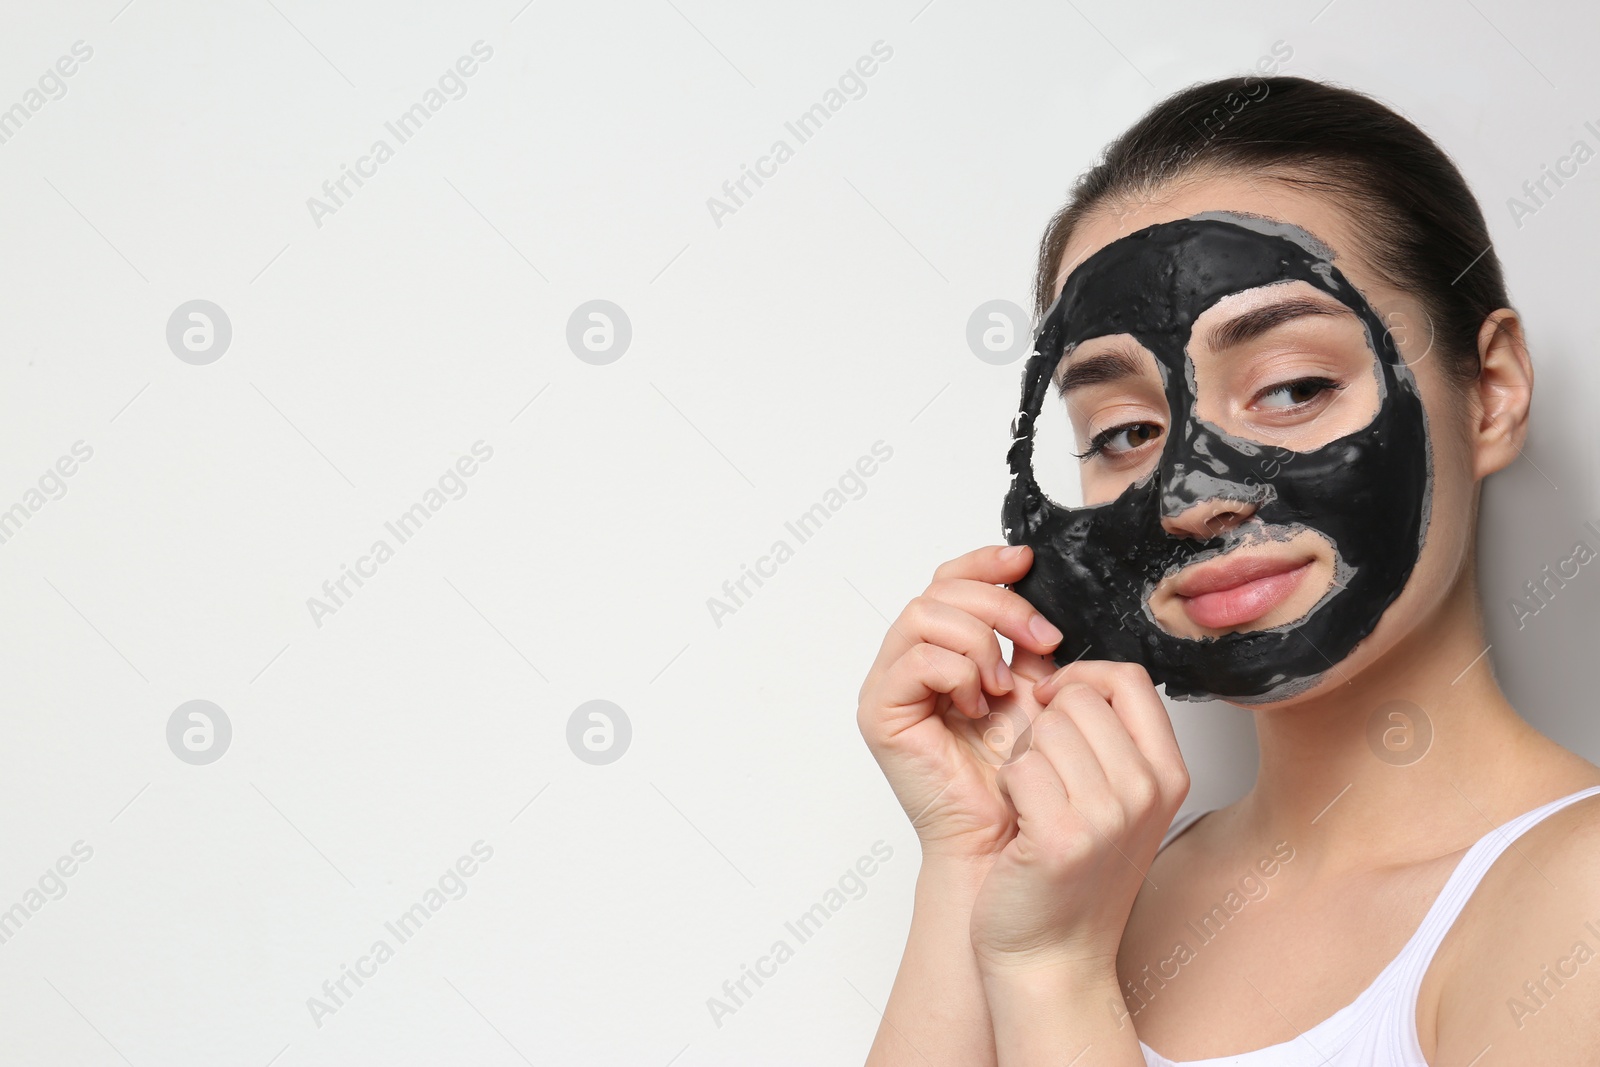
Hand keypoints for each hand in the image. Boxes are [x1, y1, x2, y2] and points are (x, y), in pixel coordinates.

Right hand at [857, 544, 1067, 864]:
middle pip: (939, 589)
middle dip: (999, 605)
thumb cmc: (1018, 774)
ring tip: (1005, 687)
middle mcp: (906, 661)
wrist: (1005, 836)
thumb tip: (1034, 587)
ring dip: (979, 642)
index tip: (1026, 561)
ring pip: (925, 615)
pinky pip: (917, 660)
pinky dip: (958, 674)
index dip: (984, 562)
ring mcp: (888, 685)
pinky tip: (979, 707)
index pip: (949, 581)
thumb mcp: (1033, 689)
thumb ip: (1026, 641)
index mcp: (941, 649)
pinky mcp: (881, 713)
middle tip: (1041, 641)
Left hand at [968, 660, 1188, 976]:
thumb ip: (1107, 736)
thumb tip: (1069, 671)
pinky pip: (1019, 767)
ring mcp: (1109, 816)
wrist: (1052, 958)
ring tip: (1033, 802)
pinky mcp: (1062, 838)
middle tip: (1042, 775)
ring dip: (1022, 756)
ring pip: (1045, 728)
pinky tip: (1019, 823)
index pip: (1128, 678)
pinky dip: (1007, 787)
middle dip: (1043, 723)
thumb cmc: (1071, 876)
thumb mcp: (1113, 798)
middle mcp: (1146, 791)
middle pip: (1078, 697)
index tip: (1053, 701)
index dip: (1080, 676)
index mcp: (1168, 773)